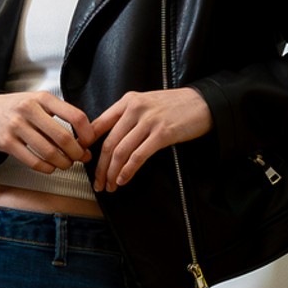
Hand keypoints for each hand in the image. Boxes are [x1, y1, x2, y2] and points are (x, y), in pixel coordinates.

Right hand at [0, 88, 92, 174]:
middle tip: (80, 157)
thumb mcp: (38, 102)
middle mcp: (29, 109)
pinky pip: (33, 161)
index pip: (75, 116)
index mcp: (43, 98)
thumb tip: (85, 140)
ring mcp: (16, 126)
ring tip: (66, 163)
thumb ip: (60, 116)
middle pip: (63, 137)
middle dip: (76, 152)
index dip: (87, 133)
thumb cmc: (16, 108)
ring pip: (49, 152)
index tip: (89, 142)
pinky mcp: (6, 142)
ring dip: (63, 163)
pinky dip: (47, 168)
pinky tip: (50, 167)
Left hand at [88, 87, 210, 188]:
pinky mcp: (162, 134)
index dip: (87, 146)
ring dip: (112, 173)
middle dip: (100, 167)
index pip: (98, 125)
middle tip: (98, 182)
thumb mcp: (146, 103)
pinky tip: (124, 180)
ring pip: (121, 152)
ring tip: (110, 186)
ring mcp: (148, 121)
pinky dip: (128, 170)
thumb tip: (110, 140)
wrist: (203, 102)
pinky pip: (139, 156)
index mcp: (127, 101)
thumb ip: (128, 117)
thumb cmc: (175, 106)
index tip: (85, 162)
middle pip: (108, 143)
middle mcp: (134, 109)